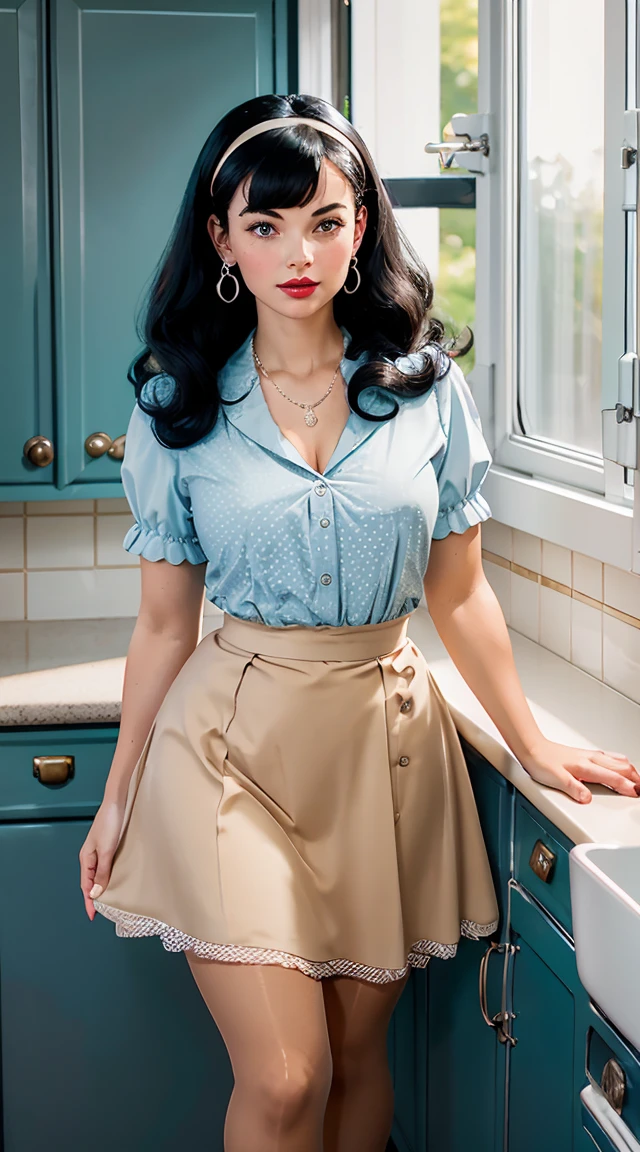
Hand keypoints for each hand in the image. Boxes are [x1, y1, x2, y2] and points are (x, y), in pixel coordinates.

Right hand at [79, 798, 125, 919]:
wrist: (117, 803)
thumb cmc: (110, 823)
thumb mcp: (106, 850)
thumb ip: (102, 871)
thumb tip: (94, 893)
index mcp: (86, 858)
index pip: (86, 885)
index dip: (89, 901)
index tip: (93, 916)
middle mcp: (90, 856)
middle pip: (89, 882)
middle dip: (92, 897)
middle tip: (99, 912)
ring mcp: (98, 851)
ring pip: (97, 875)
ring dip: (99, 887)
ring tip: (105, 901)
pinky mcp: (107, 846)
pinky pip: (104, 867)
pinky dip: (105, 877)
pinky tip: (112, 880)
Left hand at [519, 738, 639, 803]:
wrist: (532, 748)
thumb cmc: (542, 761)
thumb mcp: (556, 779)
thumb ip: (573, 789)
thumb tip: (587, 798)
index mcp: (586, 766)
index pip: (612, 778)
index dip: (626, 787)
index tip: (636, 794)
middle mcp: (591, 759)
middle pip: (621, 767)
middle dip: (635, 778)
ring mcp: (590, 755)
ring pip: (618, 761)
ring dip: (630, 771)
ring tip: (637, 780)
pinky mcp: (586, 755)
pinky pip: (611, 758)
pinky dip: (621, 764)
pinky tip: (620, 767)